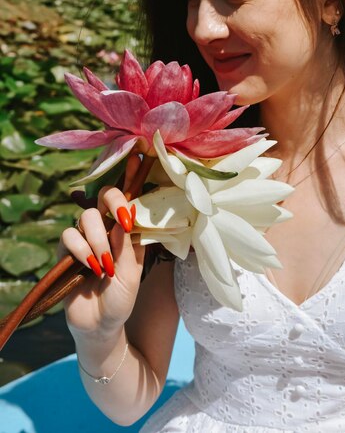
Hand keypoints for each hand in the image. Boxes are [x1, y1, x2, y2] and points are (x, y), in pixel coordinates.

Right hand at [59, 158, 144, 338]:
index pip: (127, 198)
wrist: (101, 325)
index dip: (131, 178)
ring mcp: (84, 238)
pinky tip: (92, 267)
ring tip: (106, 264)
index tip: (138, 160)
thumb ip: (128, 246)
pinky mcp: (66, 251)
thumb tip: (126, 215)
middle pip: (103, 196)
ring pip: (86, 217)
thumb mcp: (132, 273)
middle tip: (123, 220)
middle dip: (113, 202)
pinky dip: (82, 249)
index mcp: (125, 230)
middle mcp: (105, 228)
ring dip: (98, 239)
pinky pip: (69, 235)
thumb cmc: (121, 298)